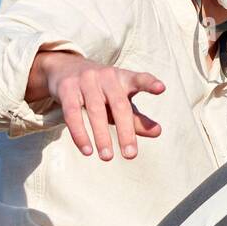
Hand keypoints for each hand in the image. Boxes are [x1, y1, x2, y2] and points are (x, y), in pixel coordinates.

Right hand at [30, 51, 164, 159]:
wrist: (64, 68)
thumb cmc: (101, 91)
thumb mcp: (120, 102)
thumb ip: (137, 118)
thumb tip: (158, 132)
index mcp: (123, 78)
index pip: (138, 79)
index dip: (149, 83)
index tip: (161, 88)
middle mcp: (106, 76)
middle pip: (119, 105)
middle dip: (125, 131)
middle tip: (130, 155)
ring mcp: (85, 81)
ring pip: (95, 111)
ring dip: (101, 137)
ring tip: (107, 157)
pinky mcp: (67, 89)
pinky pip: (72, 114)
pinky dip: (80, 134)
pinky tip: (87, 150)